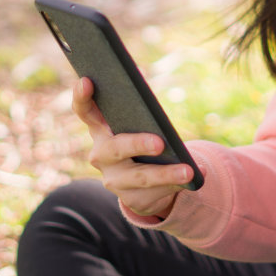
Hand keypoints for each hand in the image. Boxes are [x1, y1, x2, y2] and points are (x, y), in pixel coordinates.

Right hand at [70, 76, 193, 218]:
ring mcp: (114, 180)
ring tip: (188, 170)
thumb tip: (141, 76)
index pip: (84, 111)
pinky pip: (154, 193)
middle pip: (115, 148)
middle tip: (159, 142)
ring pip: (140, 176)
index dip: (81, 97)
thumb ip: (140, 103)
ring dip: (166, 173)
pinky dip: (176, 185)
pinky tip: (194, 179)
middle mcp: (101, 155)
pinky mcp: (131, 199)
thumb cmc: (142, 138)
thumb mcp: (140, 122)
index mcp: (100, 129)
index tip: (86, 80)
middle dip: (137, 144)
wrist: (144, 184)